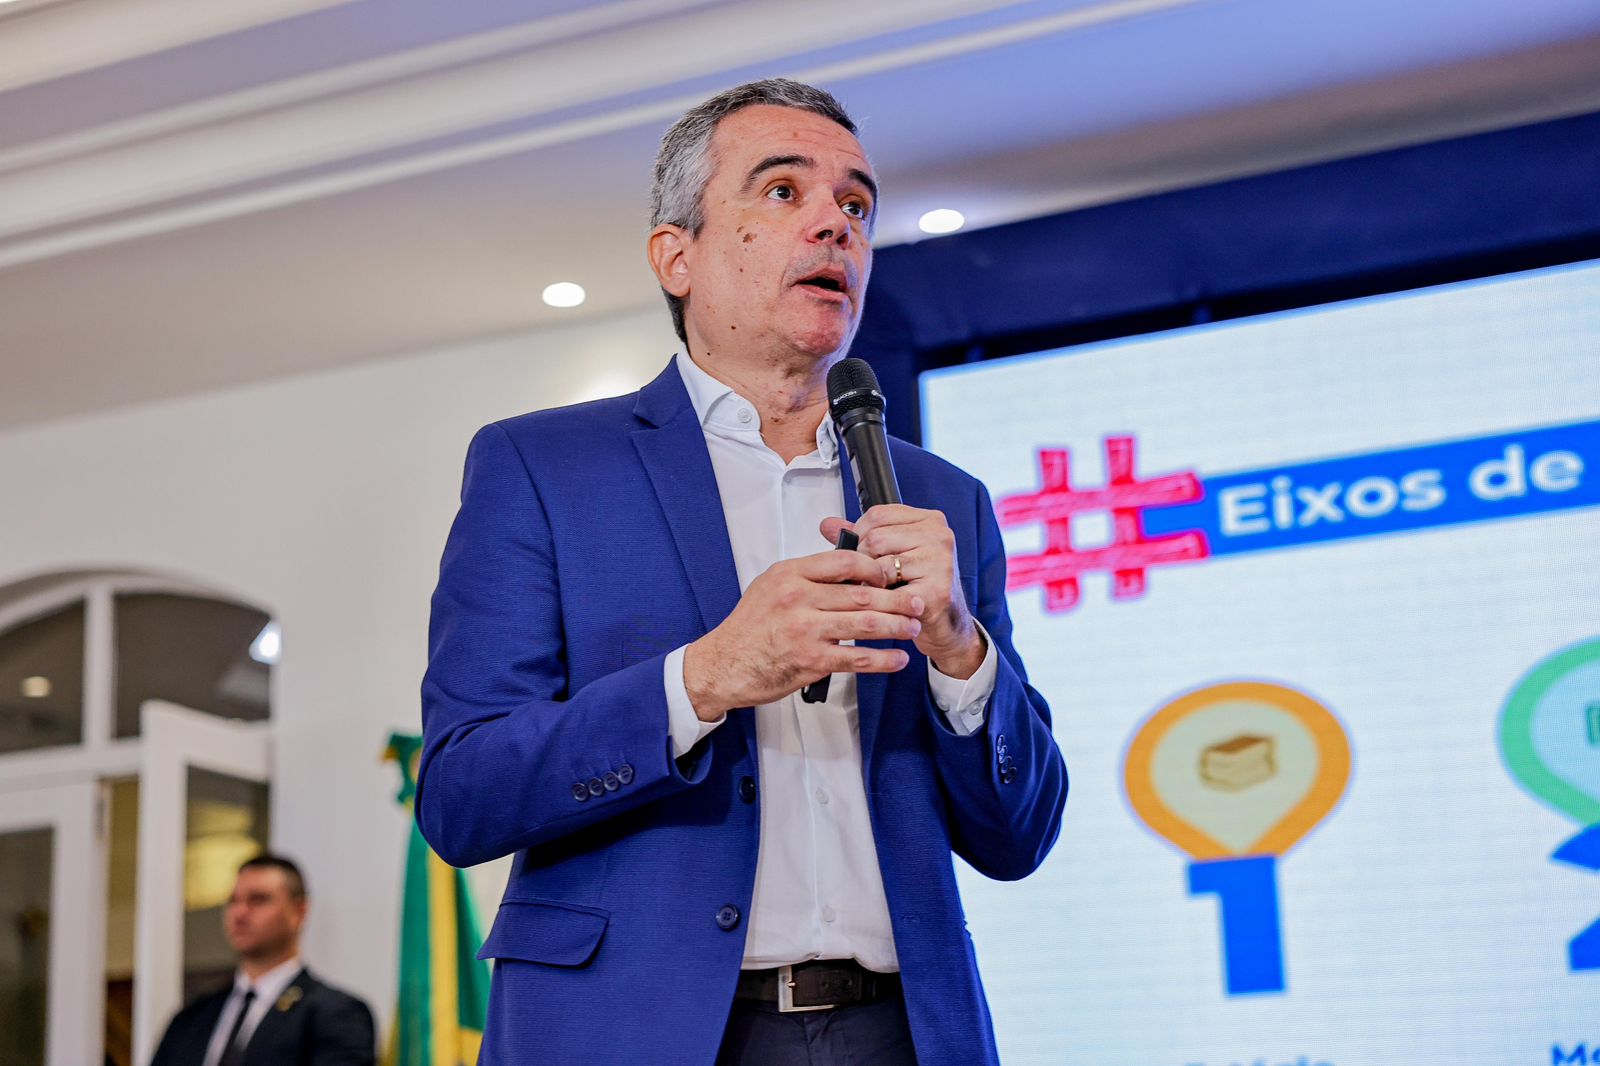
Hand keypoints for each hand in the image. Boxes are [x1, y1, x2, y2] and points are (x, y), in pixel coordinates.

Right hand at [682, 548, 924, 719]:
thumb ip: (807, 577)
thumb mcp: (771, 587)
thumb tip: (847, 570)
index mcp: (790, 574)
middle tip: (915, 601)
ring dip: (895, 626)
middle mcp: (798, 599)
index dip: (873, 567)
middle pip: (861, 594)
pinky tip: (897, 659)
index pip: (843, 561)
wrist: (724, 663)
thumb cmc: (749, 627)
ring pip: (865, 624)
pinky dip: (883, 660)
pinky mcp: (811, 660)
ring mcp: (805, 630)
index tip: (887, 575)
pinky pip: (857, 658)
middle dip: (896, 599)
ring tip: (912, 627)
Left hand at [821, 505, 985, 678]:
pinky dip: (880, 601)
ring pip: (879, 565)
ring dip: (871, 584)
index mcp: (930, 520)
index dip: (859, 535)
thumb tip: (828, 525)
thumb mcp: (892, 553)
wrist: (946, 622)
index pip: (878, 514)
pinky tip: (887, 605)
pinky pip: (889, 592)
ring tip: (880, 592)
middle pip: (875, 538)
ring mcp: (940, 562)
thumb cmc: (919, 585)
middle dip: (863, 562)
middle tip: (870, 578)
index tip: (861, 552)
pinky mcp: (936, 590)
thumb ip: (862, 536)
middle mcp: (939, 536)